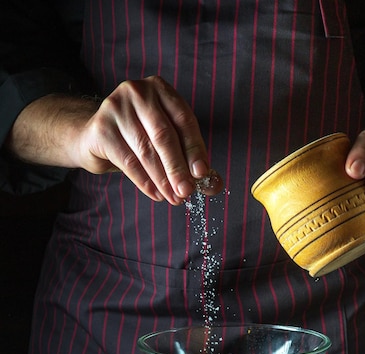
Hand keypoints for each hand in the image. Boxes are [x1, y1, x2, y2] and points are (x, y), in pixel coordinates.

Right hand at [76, 76, 222, 203]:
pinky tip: (156, 194)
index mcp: (161, 89)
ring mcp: (116, 107)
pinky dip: (144, 181)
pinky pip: (127, 161)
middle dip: (178, 168)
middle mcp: (138, 92)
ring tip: (173, 198)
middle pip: (164, 136)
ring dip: (163, 179)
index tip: (203, 174)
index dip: (195, 149)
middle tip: (187, 192)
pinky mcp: (101, 128)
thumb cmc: (138, 140)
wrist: (94, 138)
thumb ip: (191, 161)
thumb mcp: (167, 144)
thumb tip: (215, 186)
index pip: (184, 120)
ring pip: (146, 150)